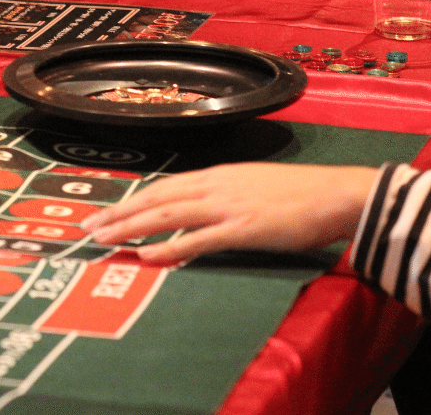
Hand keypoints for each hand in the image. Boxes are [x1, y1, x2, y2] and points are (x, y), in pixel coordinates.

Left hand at [80, 163, 380, 262]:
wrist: (341, 194)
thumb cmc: (305, 194)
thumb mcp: (256, 187)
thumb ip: (228, 197)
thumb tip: (204, 213)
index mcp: (220, 174)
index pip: (165, 185)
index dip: (133, 198)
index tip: (107, 211)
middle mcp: (218, 185)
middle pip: (157, 196)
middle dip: (120, 212)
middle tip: (89, 227)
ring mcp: (229, 205)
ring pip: (169, 213)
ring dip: (132, 227)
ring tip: (104, 239)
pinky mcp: (245, 228)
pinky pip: (199, 239)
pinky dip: (170, 247)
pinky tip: (148, 255)